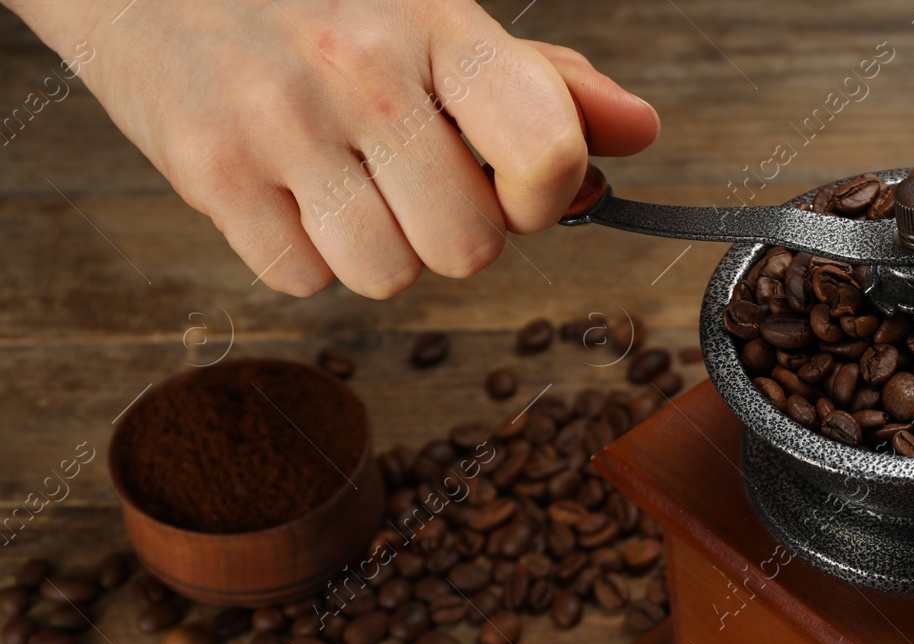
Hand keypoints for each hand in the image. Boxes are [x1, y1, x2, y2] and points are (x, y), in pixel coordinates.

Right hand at [10, 0, 657, 296]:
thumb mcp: (431, 12)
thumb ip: (540, 82)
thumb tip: (637, 131)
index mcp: (435, 25)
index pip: (545, 154)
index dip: (544, 197)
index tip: (517, 185)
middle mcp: (360, 73)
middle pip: (468, 247)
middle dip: (451, 228)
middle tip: (409, 173)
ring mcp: (279, 125)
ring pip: (389, 276)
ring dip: (379, 246)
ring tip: (343, 176)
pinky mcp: (210, 171)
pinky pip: (303, 280)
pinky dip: (304, 250)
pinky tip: (288, 186)